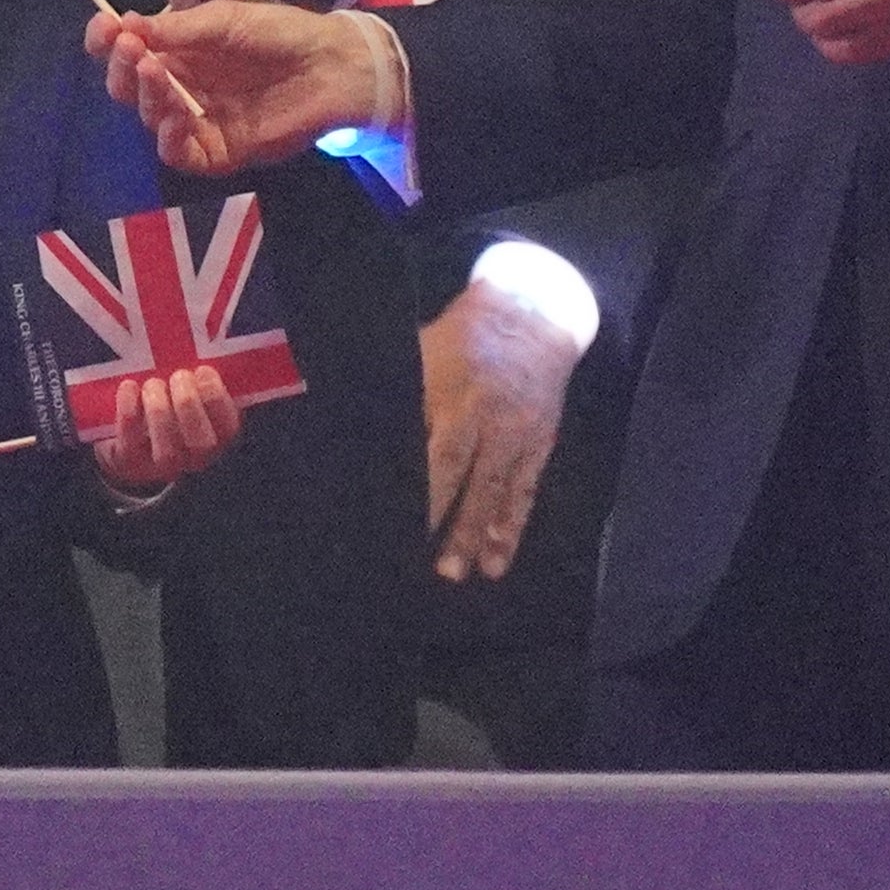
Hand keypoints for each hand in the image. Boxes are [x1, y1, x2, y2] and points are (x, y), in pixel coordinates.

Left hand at [88, 363, 244, 493]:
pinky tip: (128, 386)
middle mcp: (195, 456)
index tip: (203, 370)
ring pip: (168, 451)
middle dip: (189, 405)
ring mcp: (162, 465)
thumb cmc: (169, 401)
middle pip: (202, 443)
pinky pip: (130, 442)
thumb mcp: (191, 387)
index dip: (217, 399)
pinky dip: (129, 411)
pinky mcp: (129, 462)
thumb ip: (201, 375)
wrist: (127, 437)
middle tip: (178, 376)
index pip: (229, 426)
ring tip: (153, 383)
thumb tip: (204, 338)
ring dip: (160, 411)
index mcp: (218, 434)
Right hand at [94, 2, 387, 174]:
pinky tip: (174, 118)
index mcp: (179, 50)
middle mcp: (183, 85)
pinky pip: (180, 154)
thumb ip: (173, 29)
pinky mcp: (219, 151)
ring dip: (146, 96)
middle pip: (131, 86)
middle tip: (130, 49)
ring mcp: (199, 120)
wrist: (333, 67)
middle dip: (122, 68)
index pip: (129, 50)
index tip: (103, 28)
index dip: (108, 41)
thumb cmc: (280, 33)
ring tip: (155, 72)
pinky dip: (169, 138)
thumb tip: (120, 26)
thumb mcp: (222, 20)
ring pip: (151, 118)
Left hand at [420, 268, 581, 579]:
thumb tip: (350, 429)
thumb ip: (395, 393)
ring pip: (496, 491)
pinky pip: (525, 490)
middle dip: (446, 522)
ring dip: (480, 535)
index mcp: (447, 390)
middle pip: (462, 476)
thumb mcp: (420, 351)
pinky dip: (513, 525)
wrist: (532, 317)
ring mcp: (515, 432)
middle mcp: (483, 416)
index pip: (430, 449)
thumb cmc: (460, 337)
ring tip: (465, 573)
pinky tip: (500, 556)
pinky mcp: (539, 444)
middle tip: (433, 568)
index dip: (417, 488)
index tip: (390, 519)